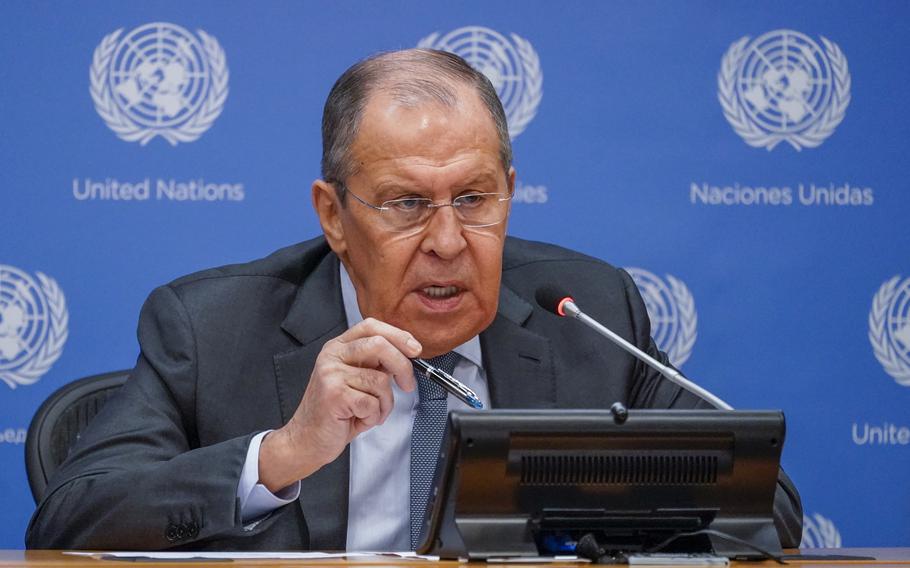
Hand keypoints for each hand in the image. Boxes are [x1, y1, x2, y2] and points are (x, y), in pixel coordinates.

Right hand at [258, 318, 420, 490]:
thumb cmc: (335, 412)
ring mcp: (331, 374)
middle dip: (402, 366)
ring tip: (371, 412)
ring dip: (385, 403)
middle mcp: (332, 355)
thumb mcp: (356, 380)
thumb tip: (406, 354)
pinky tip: (360, 419)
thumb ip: (375, 364)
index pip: (371, 326)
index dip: (398, 335)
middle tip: (408, 384)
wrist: (307, 439)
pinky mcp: (334, 394)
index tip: (415, 350)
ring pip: (380, 380)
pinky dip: (374, 416)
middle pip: (380, 345)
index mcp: (338, 347)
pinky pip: (372, 402)